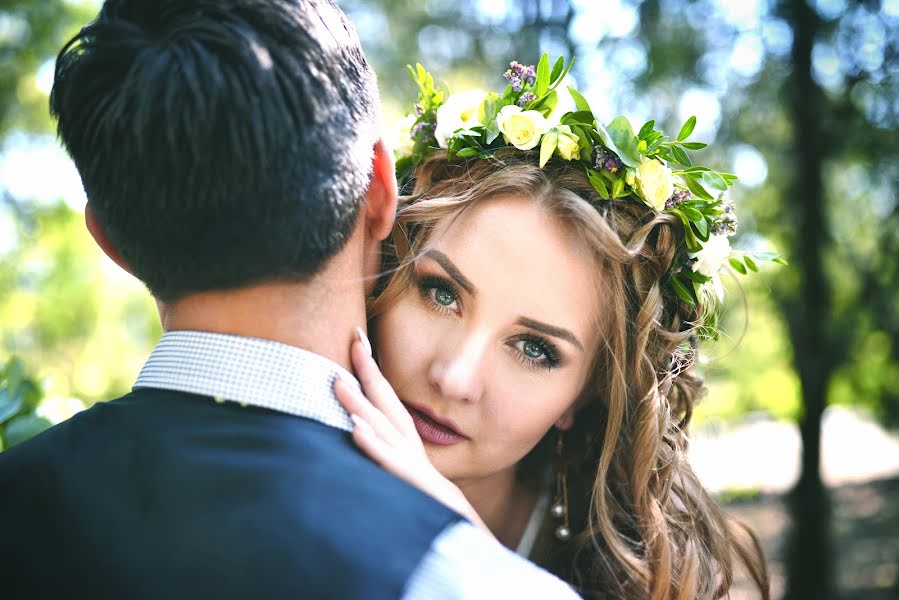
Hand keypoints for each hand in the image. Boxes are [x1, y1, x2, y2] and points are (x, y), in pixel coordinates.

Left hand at [334, 328, 490, 534]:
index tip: (356, 337)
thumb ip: (385, 447)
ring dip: (358, 403)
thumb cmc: (422, 494)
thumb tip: (358, 426)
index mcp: (403, 435)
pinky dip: (371, 444)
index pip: (385, 393)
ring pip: (380, 425)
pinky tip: (353, 429)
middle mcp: (405, 441)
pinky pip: (386, 460)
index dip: (370, 366)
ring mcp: (407, 459)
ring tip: (337, 382)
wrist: (455, 523)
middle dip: (367, 368)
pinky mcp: (407, 480)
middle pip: (385, 398)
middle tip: (351, 339)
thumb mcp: (403, 465)